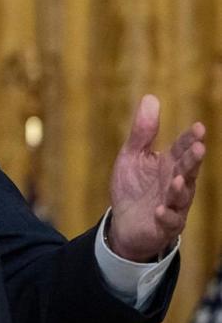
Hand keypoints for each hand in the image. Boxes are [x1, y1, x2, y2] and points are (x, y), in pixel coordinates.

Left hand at [108, 95, 205, 261]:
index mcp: (169, 164)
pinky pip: (169, 221)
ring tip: (178, 179)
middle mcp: (176, 183)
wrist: (123, 223)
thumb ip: (142, 131)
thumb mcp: (132, 155)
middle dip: (193, 160)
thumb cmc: (132, 187)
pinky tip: (160, 210)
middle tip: (198, 147)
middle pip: (188, 170)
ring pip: (182, 196)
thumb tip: (150, 98)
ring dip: (181, 188)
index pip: (183, 149)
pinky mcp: (164, 225)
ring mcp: (172, 205)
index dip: (190, 139)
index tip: (198, 127)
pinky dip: (166, 215)